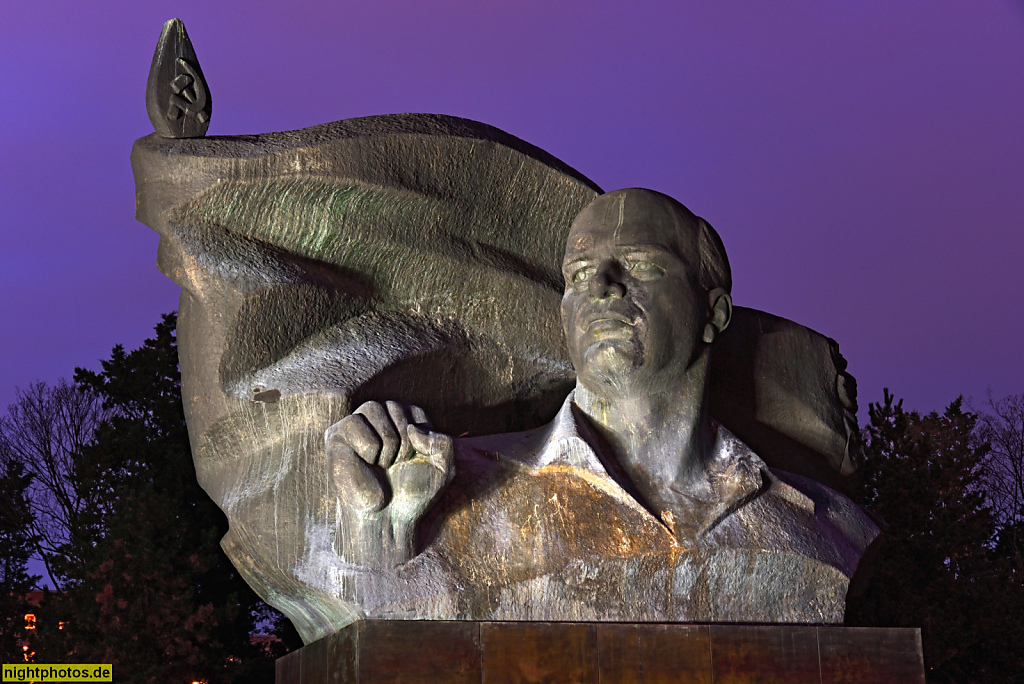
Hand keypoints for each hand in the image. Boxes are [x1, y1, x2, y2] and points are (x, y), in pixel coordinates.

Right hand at [325, 400, 453, 566]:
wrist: (387, 520)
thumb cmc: (412, 494)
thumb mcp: (443, 469)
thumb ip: (443, 443)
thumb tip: (412, 428)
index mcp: (402, 421)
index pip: (416, 412)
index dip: (420, 440)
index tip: (414, 462)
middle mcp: (379, 419)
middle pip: (395, 406)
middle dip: (403, 442)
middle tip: (396, 466)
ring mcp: (357, 425)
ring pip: (373, 407)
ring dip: (386, 443)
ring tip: (382, 465)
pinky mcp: (336, 436)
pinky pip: (354, 422)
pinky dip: (367, 448)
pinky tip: (365, 464)